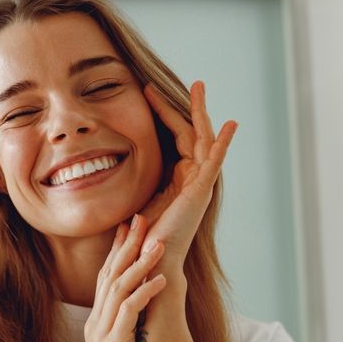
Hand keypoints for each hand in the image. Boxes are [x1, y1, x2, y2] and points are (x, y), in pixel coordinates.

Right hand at [84, 214, 166, 341]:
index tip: (129, 226)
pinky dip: (145, 293)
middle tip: (141, 218)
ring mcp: (102, 335)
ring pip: (119, 288)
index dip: (117, 250)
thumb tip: (146, 313)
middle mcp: (96, 324)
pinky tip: (161, 280)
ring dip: (139, 264)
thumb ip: (128, 331)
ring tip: (158, 243)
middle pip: (109, 275)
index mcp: (97, 323)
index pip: (106, 277)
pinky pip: (129, 313)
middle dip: (126, 245)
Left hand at [140, 81, 236, 270]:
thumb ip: (136, 182)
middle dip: (183, 106)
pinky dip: (223, 143)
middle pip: (191, 132)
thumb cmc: (144, 237)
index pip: (175, 137)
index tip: (147, 93)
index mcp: (181, 179)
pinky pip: (214, 162)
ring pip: (203, 139)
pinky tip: (231, 125)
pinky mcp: (201, 191)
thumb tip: (111, 166)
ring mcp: (199, 183)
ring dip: (202, 112)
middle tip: (187, 82)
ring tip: (200, 88)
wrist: (152, 260)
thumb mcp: (139, 199)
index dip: (163, 113)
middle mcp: (193, 178)